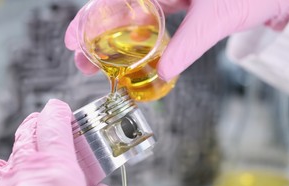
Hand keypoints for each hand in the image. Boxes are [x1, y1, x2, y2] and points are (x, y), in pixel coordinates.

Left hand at [0, 99, 119, 185]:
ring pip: (8, 160)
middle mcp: (23, 179)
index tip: (59, 108)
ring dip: (21, 150)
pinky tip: (9, 179)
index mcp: (55, 174)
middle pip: (26, 137)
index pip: (52, 127)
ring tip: (32, 151)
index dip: (56, 113)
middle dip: (37, 126)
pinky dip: (2, 176)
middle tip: (47, 123)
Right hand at [65, 0, 288, 79]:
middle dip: (96, 36)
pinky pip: (153, 26)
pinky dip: (140, 43)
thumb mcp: (215, 18)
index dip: (90, 18)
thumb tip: (163, 74)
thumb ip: (187, 45)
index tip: (73, 39)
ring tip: (97, 66)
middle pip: (118, 10)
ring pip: (133, 19)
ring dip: (114, 43)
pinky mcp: (182, 8)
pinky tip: (130, 59)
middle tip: (82, 62)